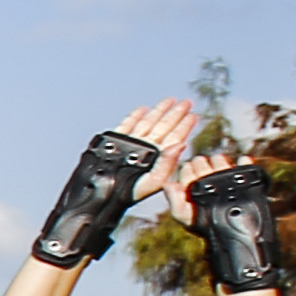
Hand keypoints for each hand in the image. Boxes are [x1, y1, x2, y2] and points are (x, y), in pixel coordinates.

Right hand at [112, 97, 203, 211]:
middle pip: (164, 127)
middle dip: (175, 114)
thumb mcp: (154, 180)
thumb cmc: (129, 193)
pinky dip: (135, 116)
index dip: (184, 126)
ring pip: (148, 123)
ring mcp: (132, 144)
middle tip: (186, 103)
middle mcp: (146, 149)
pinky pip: (127, 124)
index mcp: (158, 158)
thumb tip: (182, 144)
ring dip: (159, 111)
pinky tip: (143, 109)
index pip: (174, 138)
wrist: (102, 194)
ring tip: (169, 101)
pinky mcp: (116, 140)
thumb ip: (168, 163)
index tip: (193, 115)